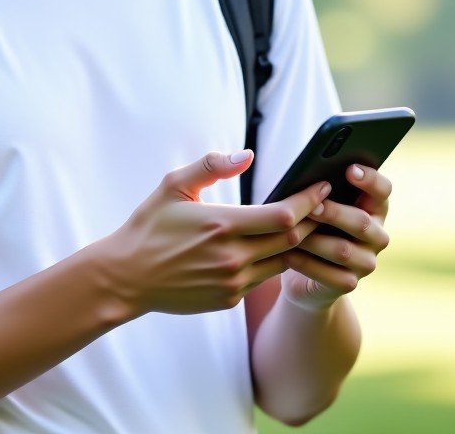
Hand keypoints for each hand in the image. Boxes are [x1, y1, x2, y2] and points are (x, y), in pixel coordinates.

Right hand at [101, 151, 330, 317]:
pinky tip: (279, 246)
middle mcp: (232, 257)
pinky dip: (275, 260)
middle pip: (292, 238)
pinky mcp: (229, 299)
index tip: (322, 184)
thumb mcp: (173, 185)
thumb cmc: (150, 225)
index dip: (308, 200)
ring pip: (283, 261)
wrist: (127, 277)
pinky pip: (263, 278)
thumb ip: (212, 165)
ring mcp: (233, 282)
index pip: (283, 215)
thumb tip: (247, 155)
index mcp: (221, 224)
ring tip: (313, 223)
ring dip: (300, 243)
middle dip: (315, 220)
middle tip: (328, 202)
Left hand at [280, 164, 392, 311]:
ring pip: (343, 250)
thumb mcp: (316, 204)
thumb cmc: (311, 225)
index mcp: (373, 207)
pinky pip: (330, 274)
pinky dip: (305, 262)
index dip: (370, 179)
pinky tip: (287, 254)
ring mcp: (366, 262)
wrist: (305, 272)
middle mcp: (376, 235)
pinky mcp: (350, 283)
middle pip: (362, 222)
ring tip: (291, 230)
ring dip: (314, 239)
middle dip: (334, 213)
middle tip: (312, 206)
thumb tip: (306, 175)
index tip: (349, 169)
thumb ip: (319, 190)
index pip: (383, 190)